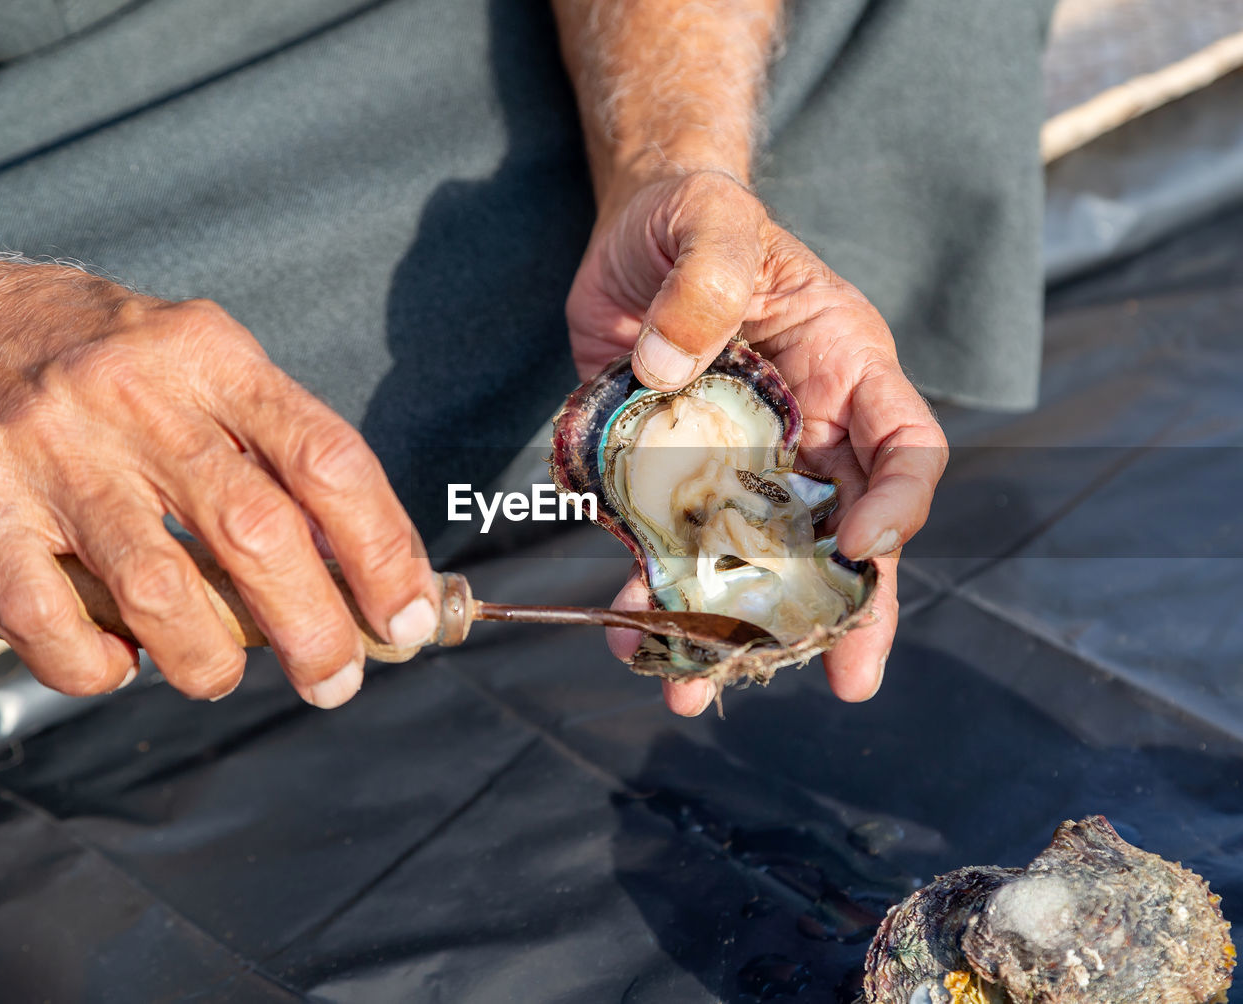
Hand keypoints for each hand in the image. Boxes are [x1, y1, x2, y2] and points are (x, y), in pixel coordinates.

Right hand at [0, 255, 437, 706]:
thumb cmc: (108, 355)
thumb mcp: (205, 360)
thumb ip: (274, 442)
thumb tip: (360, 561)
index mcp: (212, 357)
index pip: (326, 459)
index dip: (382, 548)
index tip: (407, 614)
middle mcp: (135, 398)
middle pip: (255, 532)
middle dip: (314, 628)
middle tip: (335, 679)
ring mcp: (52, 452)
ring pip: (157, 588)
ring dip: (210, 659)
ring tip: (223, 674)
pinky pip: (45, 618)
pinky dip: (94, 665)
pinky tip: (121, 661)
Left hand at [567, 171, 947, 714]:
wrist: (633, 237)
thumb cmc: (690, 215)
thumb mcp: (706, 219)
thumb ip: (703, 276)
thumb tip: (668, 368)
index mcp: (844, 368)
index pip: (905, 447)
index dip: (900, 503)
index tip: (863, 550)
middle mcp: (808, 430)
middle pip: (846, 533)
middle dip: (846, 610)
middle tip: (845, 678)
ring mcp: (742, 463)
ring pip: (760, 561)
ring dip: (736, 628)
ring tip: (699, 685)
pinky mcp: (677, 479)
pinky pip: (677, 548)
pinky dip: (658, 594)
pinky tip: (635, 633)